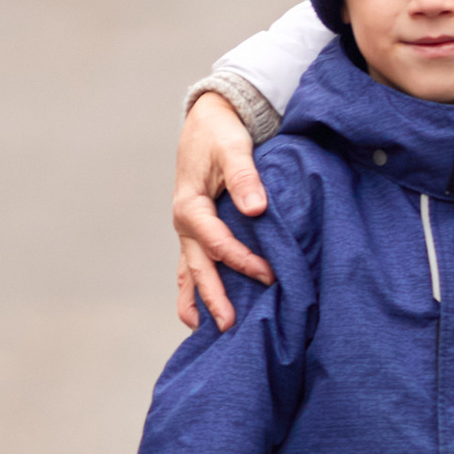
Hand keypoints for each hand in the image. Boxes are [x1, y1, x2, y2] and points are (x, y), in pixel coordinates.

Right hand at [174, 92, 273, 333]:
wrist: (208, 121)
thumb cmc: (220, 134)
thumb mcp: (233, 148)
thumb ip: (245, 177)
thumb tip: (256, 209)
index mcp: (190, 205)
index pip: (216, 241)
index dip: (241, 260)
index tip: (269, 275)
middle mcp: (185, 223)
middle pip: (198, 267)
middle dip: (213, 297)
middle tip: (230, 326)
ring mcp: (189, 230)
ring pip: (189, 272)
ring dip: (198, 300)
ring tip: (206, 331)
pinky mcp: (197, 231)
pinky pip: (193, 265)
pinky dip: (197, 288)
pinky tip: (204, 311)